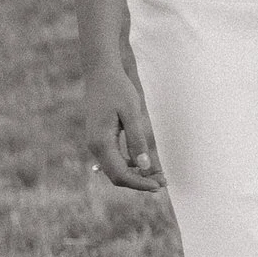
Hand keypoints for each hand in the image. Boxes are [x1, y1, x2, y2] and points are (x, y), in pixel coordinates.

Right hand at [85, 60, 164, 191]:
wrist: (100, 71)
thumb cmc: (117, 88)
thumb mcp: (131, 112)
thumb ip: (137, 140)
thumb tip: (145, 166)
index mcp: (101, 143)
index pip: (121, 175)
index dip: (140, 184)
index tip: (159, 186)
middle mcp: (95, 146)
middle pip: (117, 176)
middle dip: (139, 182)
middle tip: (162, 183)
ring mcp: (95, 142)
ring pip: (115, 168)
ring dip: (135, 174)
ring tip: (157, 175)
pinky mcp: (99, 138)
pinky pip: (113, 159)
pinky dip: (128, 164)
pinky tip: (142, 163)